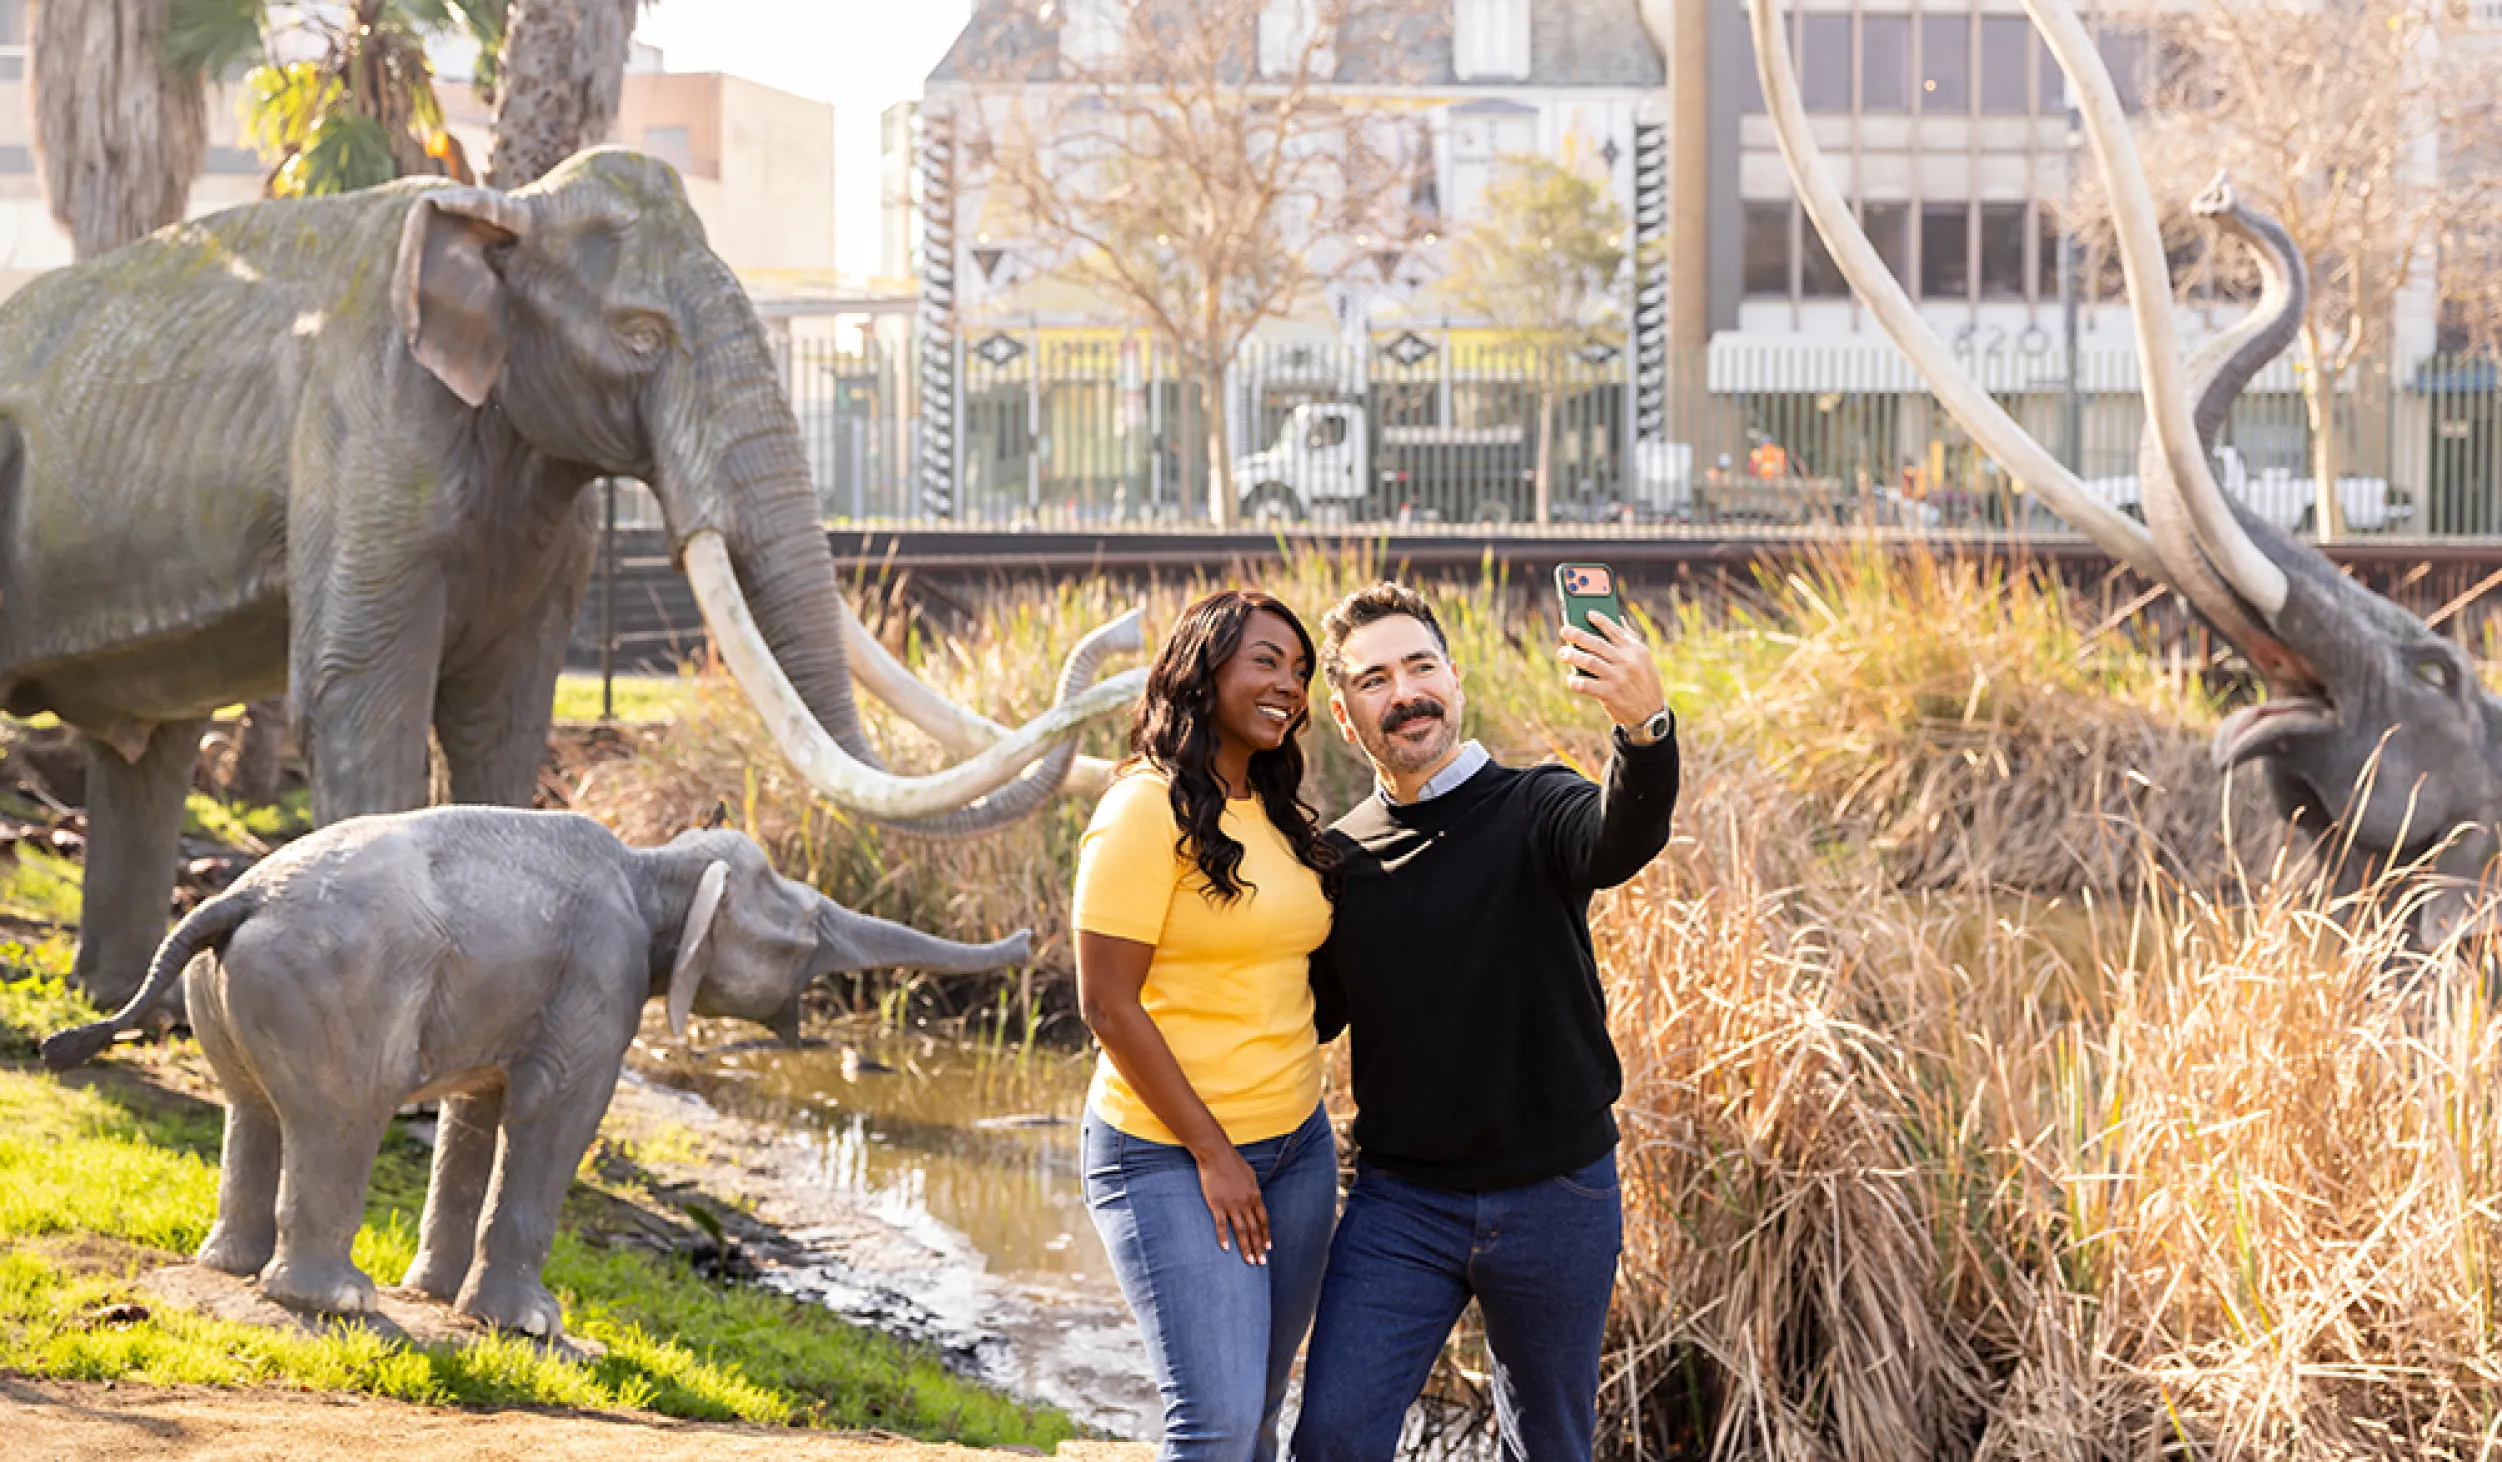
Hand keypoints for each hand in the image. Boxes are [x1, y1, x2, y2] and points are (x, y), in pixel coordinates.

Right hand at [1195, 1146, 1270, 1264]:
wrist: (1216, 1154)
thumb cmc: (1233, 1162)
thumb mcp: (1250, 1176)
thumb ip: (1253, 1191)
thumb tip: (1257, 1200)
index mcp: (1255, 1196)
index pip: (1263, 1220)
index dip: (1266, 1235)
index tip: (1268, 1248)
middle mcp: (1245, 1203)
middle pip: (1254, 1229)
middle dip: (1258, 1247)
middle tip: (1261, 1263)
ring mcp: (1231, 1205)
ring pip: (1240, 1230)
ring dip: (1245, 1247)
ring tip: (1249, 1261)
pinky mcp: (1216, 1205)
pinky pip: (1221, 1224)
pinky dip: (1223, 1237)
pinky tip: (1226, 1249)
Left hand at [1558, 610, 1667, 730]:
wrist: (1650, 712)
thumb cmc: (1643, 681)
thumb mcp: (1644, 659)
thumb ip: (1630, 639)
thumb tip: (1617, 618)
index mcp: (1635, 650)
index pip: (1615, 631)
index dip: (1600, 620)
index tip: (1587, 613)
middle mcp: (1627, 662)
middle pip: (1597, 644)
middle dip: (1578, 635)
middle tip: (1564, 630)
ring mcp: (1618, 678)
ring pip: (1589, 662)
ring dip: (1573, 656)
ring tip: (1563, 653)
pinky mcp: (1610, 694)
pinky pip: (1586, 685)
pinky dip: (1575, 681)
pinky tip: (1570, 678)